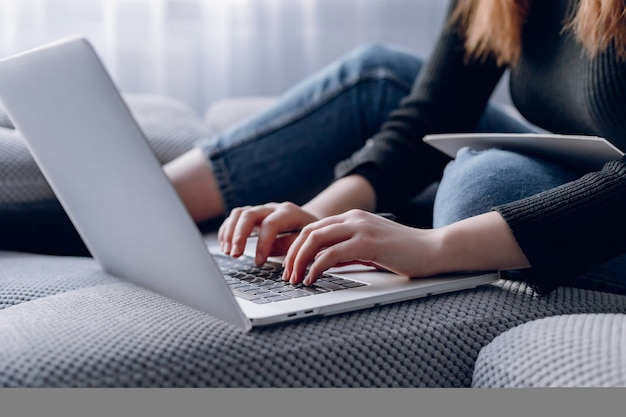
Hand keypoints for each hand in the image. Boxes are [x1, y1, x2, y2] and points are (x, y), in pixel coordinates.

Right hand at [218, 202, 318, 263]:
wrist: (311, 221)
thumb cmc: (310, 234)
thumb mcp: (308, 241)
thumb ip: (290, 246)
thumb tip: (270, 253)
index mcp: (289, 213)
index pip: (271, 224)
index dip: (262, 243)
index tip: (258, 262)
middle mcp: (272, 208)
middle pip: (249, 214)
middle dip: (239, 235)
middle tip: (235, 255)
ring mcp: (261, 210)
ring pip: (239, 213)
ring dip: (230, 233)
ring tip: (228, 252)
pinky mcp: (252, 216)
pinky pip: (234, 218)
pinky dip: (227, 231)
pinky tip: (225, 246)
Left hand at [281, 209, 440, 284]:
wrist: (434, 250)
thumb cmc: (404, 253)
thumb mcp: (369, 249)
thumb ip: (347, 250)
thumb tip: (323, 263)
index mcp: (352, 218)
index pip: (313, 228)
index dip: (296, 246)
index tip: (290, 266)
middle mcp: (353, 218)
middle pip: (308, 231)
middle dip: (292, 254)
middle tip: (287, 275)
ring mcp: (360, 228)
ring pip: (315, 240)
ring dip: (299, 261)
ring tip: (295, 279)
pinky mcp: (367, 243)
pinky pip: (330, 254)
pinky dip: (315, 267)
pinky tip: (312, 279)